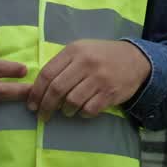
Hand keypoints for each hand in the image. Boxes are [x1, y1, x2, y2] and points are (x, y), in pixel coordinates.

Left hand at [26, 39, 151, 121]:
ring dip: (65, 111)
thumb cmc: (101, 56)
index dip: (36, 92)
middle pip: (57, 90)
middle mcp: (86, 63)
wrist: (135, 59)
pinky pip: (89, 110)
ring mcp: (99, 78)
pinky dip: (82, 113)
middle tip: (42, 116)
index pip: (47, 73)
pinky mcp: (110, 92)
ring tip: (66, 111)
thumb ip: (61, 65)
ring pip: (72, 102)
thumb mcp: (81, 50)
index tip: (32, 104)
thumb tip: (38, 89)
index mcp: (74, 51)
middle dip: (46, 106)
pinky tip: (82, 110)